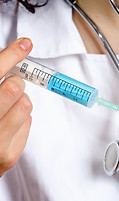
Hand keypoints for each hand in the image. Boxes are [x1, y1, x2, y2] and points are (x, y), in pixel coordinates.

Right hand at [0, 38, 32, 176]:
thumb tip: (16, 56)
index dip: (11, 55)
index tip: (25, 45)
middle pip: (14, 87)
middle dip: (15, 83)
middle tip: (11, 85)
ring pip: (26, 104)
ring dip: (20, 102)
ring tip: (6, 109)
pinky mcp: (9, 156)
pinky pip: (29, 122)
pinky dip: (22, 119)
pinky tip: (8, 125)